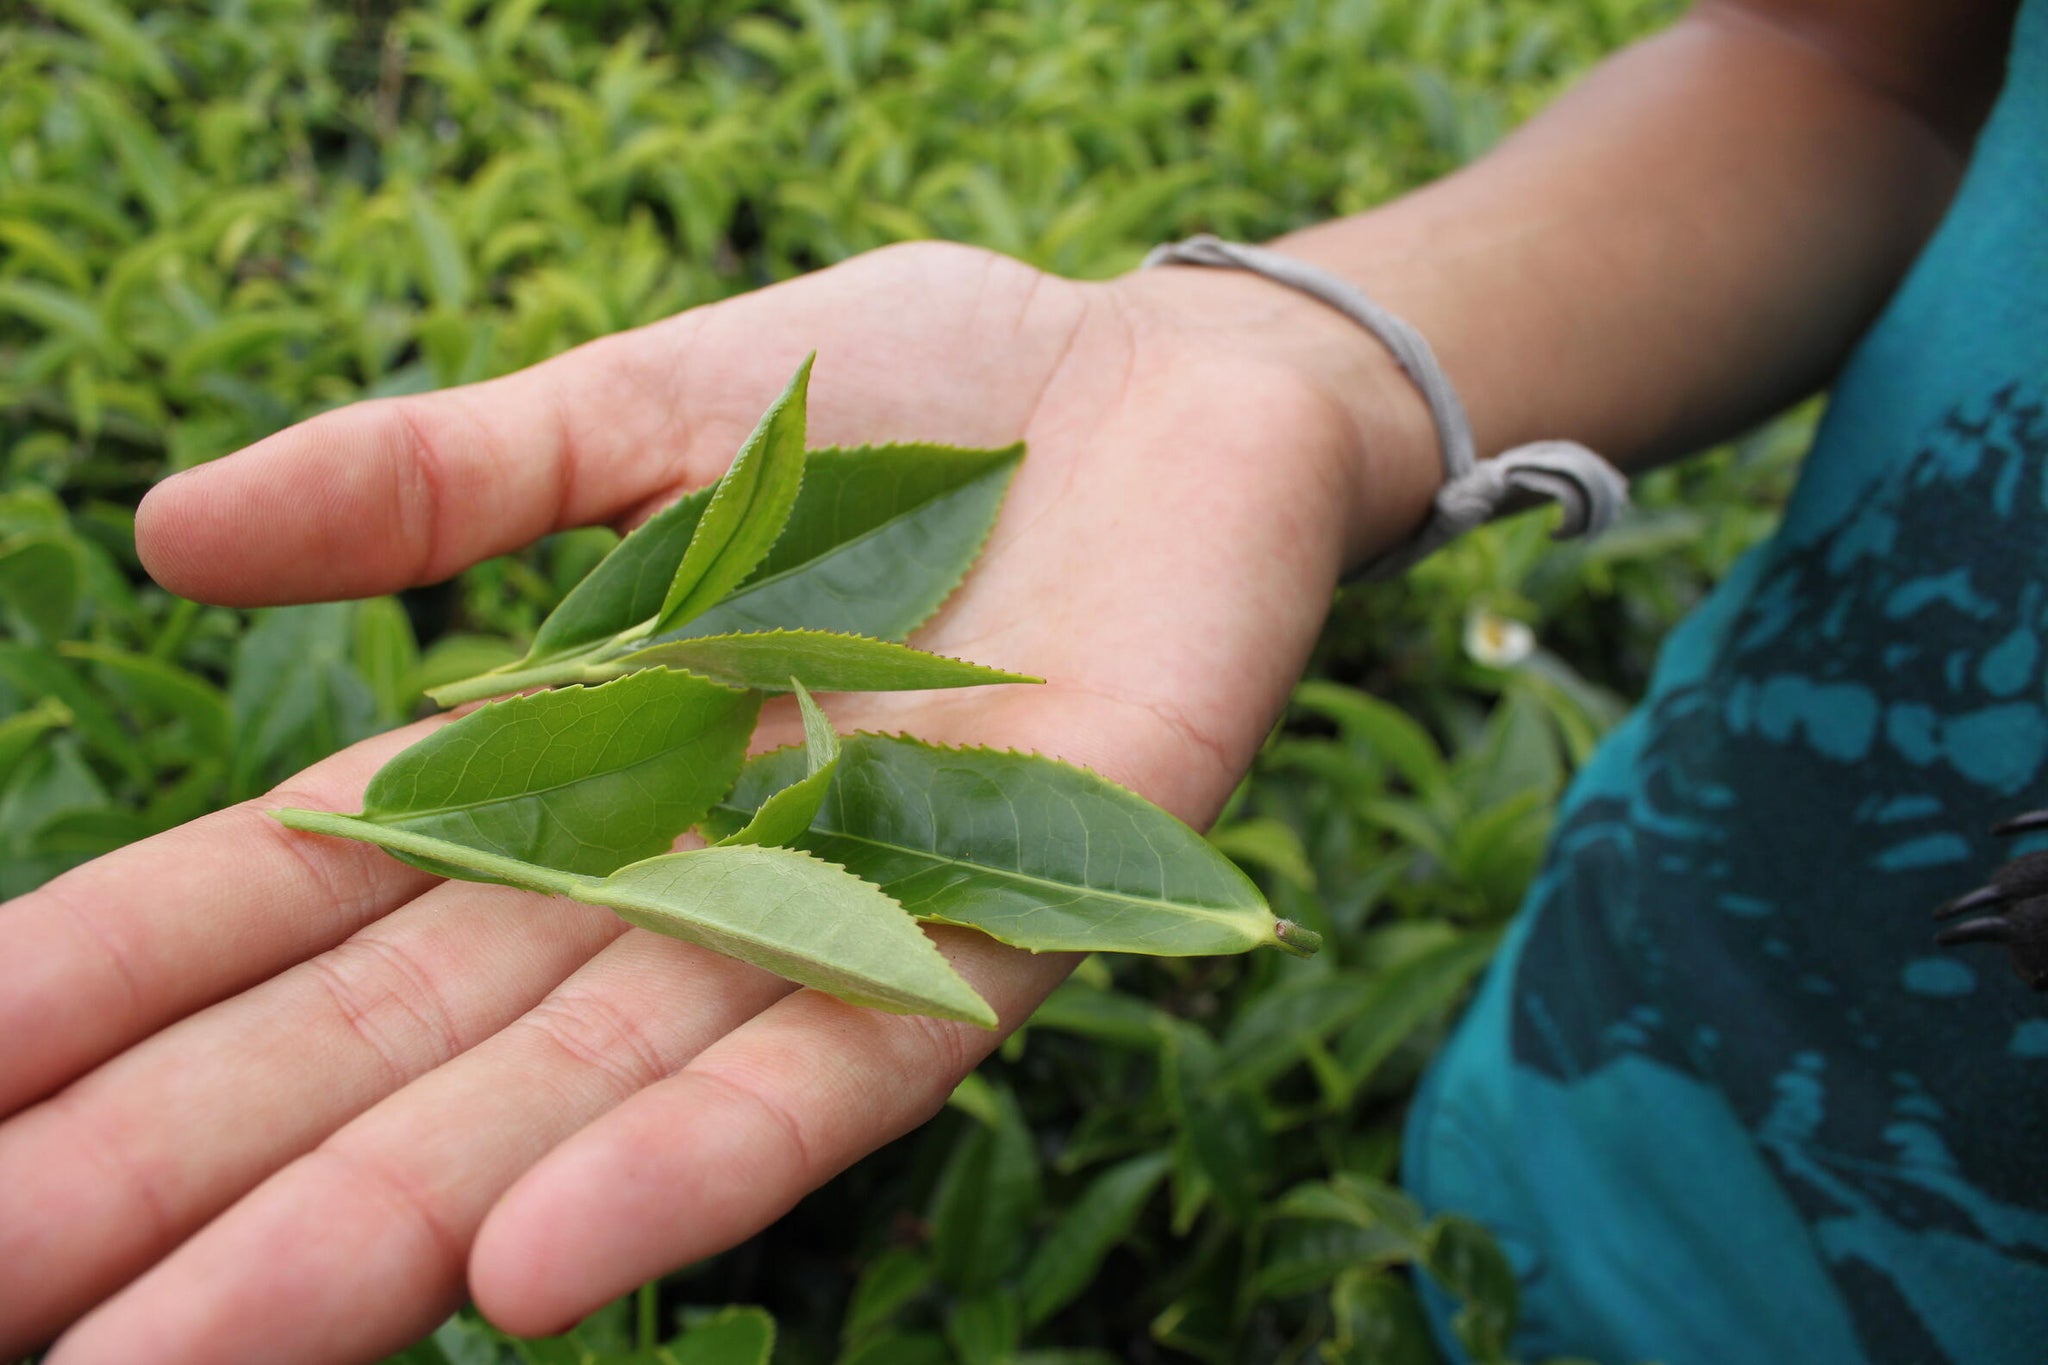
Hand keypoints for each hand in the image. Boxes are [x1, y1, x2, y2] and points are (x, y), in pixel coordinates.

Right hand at [0, 241, 1428, 1361]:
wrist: (1179, 381)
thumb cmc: (923, 396)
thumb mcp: (643, 405)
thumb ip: (438, 480)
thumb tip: (163, 528)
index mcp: (573, 761)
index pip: (308, 903)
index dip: (130, 987)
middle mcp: (681, 875)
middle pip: (412, 1047)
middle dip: (207, 1172)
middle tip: (9, 1299)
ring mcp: (842, 913)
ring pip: (588, 1102)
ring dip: (392, 1226)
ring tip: (186, 1347)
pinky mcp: (1016, 914)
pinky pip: (841, 1064)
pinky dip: (692, 1164)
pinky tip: (524, 1273)